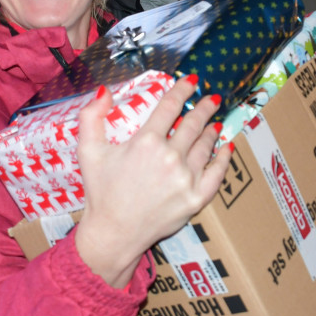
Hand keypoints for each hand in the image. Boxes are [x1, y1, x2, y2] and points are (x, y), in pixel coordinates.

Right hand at [74, 76, 232, 287]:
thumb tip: (103, 91)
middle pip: (193, 123)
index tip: (192, 81)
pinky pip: (217, 173)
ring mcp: (186, 178)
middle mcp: (170, 157)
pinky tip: (227, 147)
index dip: (182, 90)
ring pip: (206, 145)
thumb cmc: (101, 192)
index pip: (171, 106)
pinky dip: (224, 158)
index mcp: (146, 142)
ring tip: (216, 122)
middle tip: (212, 98)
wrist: (113, 233)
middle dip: (204, 107)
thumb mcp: (88, 151)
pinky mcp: (196, 198)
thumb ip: (91, 117)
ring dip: (212, 130)